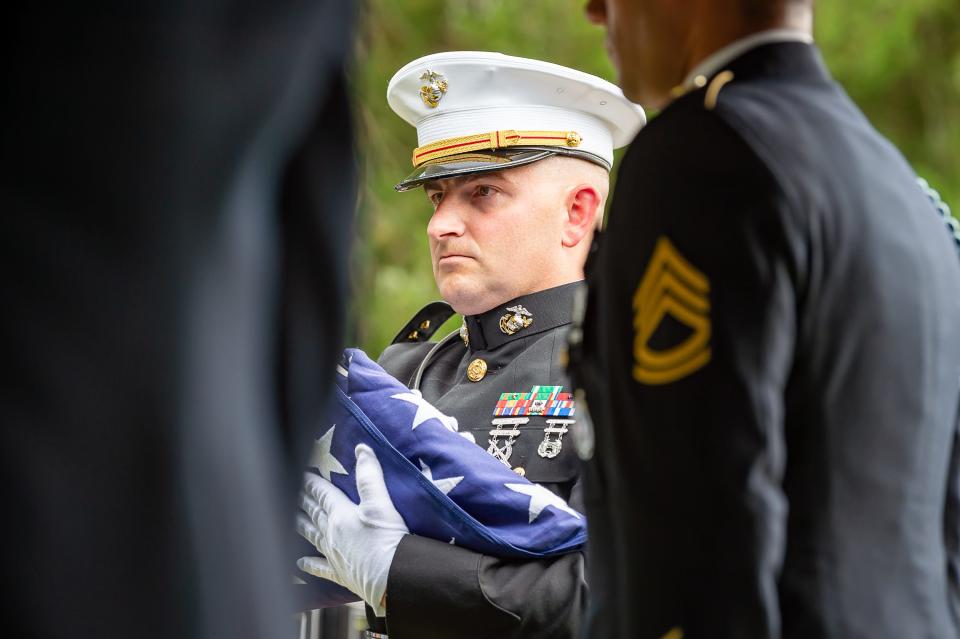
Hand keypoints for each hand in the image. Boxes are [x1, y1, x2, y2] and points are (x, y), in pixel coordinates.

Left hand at [297, 444, 407, 616]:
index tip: (302, 474)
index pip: (322, 494)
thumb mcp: (380, 503)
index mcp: (341, 514)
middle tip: (292, 492)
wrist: (392, 578)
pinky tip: (300, 563)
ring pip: (313, 537)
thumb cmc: (387, 540)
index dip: (312, 483)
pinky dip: (309, 565)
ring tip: (291, 519)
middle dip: (303, 501)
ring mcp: (334, 555)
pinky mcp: (341, 573)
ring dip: (302, 526)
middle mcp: (332, 534)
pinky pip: (320, 568)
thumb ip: (369, 476)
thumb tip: (361, 450)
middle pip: (314, 513)